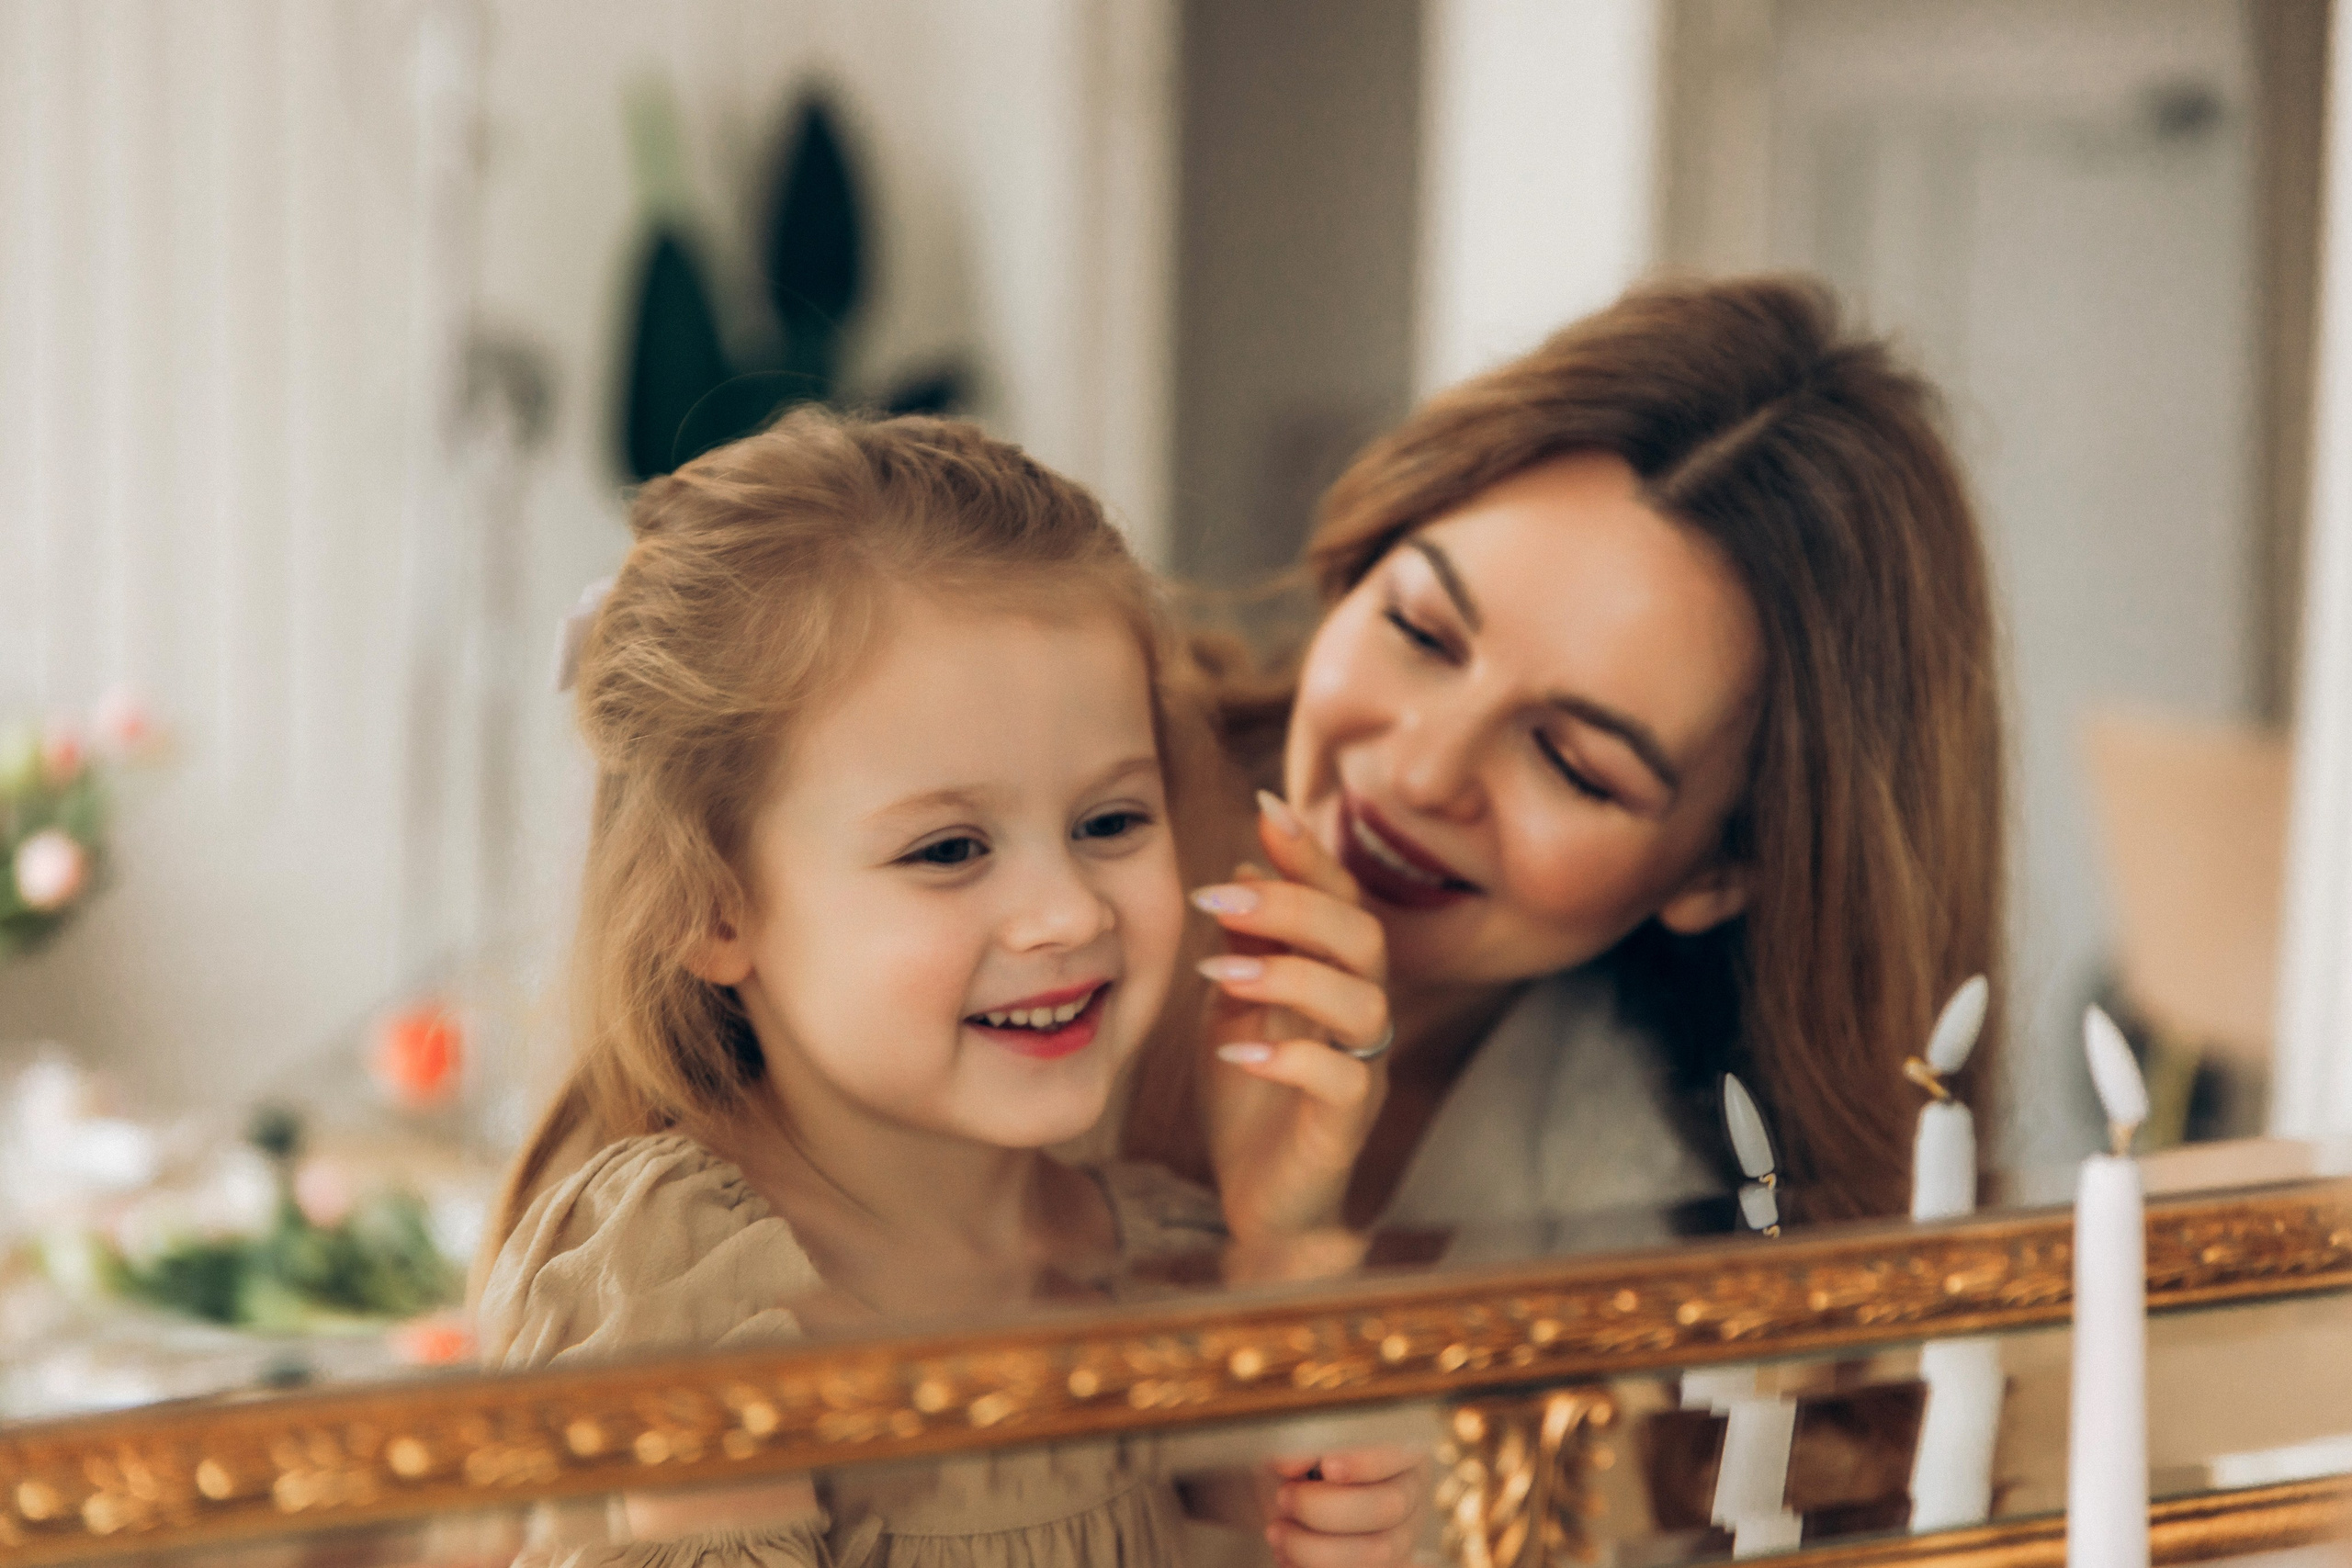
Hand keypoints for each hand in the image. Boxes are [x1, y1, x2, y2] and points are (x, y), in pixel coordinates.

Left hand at [1194, 791, 1388, 1244]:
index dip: (1309, 852)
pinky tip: (1240, 1050)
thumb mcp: (1233, 1007)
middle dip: (1292, 905)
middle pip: (1361, 936)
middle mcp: (1360, 1016)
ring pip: (1361, 1002)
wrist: (1263, 1201)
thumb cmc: (1253, 1098)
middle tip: (1213, 897)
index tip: (1266, 806)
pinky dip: (1292, 1058)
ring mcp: (1361, 1070)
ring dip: (1290, 975)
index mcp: (1334, 977)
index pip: (1339, 898)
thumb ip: (1244, 945)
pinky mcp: (1346, 1126)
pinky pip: (1342, 1081)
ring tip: (1218, 973)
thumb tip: (1240, 868)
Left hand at [1261, 1445, 1428, 1567]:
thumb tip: (1290, 1463)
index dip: (1364, 1463)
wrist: (1289, 1496)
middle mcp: (1411, 1493)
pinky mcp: (1388, 1566)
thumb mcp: (1298, 1439)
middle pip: (1388, 1507)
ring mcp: (1403, 1537)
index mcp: (1402, 1448)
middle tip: (1284, 1496)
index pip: (1397, 1454)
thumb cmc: (1301, 1459)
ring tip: (1277, 1532)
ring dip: (1315, 1547)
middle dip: (1326, 1508)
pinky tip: (1286, 1557)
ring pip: (1378, 1553)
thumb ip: (1300, 1442)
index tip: (1326, 1468)